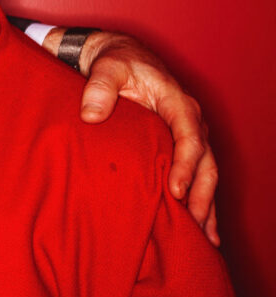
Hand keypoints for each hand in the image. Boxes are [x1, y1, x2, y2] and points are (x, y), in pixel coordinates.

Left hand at [75, 31, 218, 245]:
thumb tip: (91, 115)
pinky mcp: (176, 144)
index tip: (175, 193)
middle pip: (206, 163)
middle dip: (203, 197)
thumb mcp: (107, 67)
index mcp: (178, 103)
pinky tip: (195, 226)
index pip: (190, 139)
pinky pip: (192, 173)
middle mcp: (189, 121)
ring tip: (204, 240)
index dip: (186, 167)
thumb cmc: (114, 61)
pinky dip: (196, 198)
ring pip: (205, 173)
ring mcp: (185, 134)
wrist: (114, 56)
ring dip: (205, 205)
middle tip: (195, 229)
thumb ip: (99, 88)